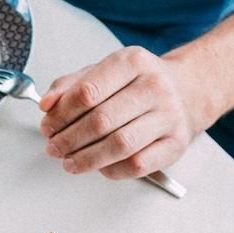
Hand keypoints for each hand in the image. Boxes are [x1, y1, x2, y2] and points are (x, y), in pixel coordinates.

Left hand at [39, 47, 209, 179]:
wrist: (186, 91)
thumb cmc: (138, 84)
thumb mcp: (105, 71)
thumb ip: (71, 85)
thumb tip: (47, 104)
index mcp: (133, 62)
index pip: (88, 91)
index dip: (61, 114)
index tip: (48, 126)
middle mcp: (154, 86)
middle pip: (101, 120)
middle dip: (69, 139)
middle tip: (54, 147)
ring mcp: (168, 116)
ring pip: (120, 145)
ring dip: (87, 158)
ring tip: (69, 162)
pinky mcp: (176, 143)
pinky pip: (138, 164)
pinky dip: (112, 170)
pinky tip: (99, 167)